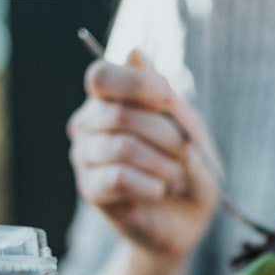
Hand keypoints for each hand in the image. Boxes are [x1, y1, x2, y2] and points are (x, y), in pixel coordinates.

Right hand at [67, 50, 219, 260]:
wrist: (187, 222)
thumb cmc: (190, 170)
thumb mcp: (189, 128)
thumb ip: (164, 96)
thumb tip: (134, 52)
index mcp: (111, 100)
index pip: (101, 76)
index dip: (137, 85)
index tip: (170, 101)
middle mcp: (89, 123)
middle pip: (119, 114)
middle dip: (166, 135)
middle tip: (186, 155)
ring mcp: (85, 157)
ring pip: (122, 147)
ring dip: (163, 165)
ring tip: (176, 179)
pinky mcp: (90, 190)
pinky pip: (118, 178)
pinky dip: (152, 185)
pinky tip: (160, 191)